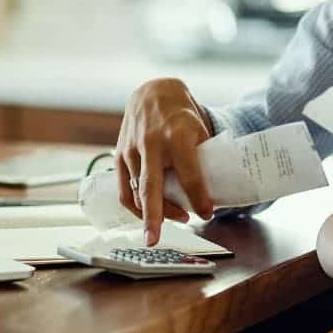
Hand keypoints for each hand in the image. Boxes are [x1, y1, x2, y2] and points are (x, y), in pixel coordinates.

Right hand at [116, 78, 214, 244]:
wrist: (153, 93)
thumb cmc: (181, 116)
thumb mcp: (200, 130)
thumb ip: (204, 159)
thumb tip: (213, 194)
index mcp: (176, 135)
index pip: (189, 172)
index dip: (199, 196)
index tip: (208, 212)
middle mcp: (150, 143)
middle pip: (152, 186)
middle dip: (154, 215)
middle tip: (155, 240)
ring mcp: (131, 149)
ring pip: (138, 192)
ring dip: (154, 213)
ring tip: (174, 221)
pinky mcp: (119, 155)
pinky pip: (124, 190)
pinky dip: (136, 207)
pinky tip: (148, 216)